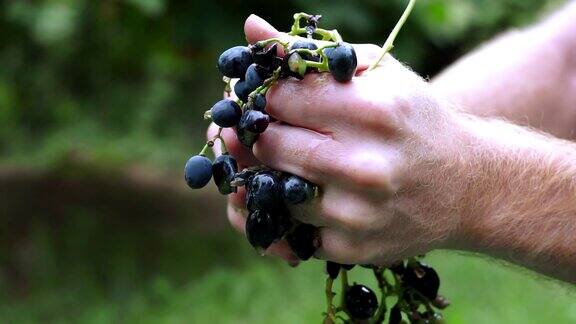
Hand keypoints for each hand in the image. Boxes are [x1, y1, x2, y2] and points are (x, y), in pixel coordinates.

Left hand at [210, 14, 471, 265]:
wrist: (466, 186)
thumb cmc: (414, 120)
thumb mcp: (379, 73)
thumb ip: (313, 52)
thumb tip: (251, 28)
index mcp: (373, 112)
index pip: (282, 98)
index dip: (265, 97)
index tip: (268, 99)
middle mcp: (365, 166)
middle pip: (271, 146)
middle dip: (259, 134)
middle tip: (263, 129)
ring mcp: (358, 214)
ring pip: (273, 192)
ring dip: (265, 175)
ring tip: (281, 160)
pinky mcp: (353, 248)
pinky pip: (290, 233)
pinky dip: (281, 214)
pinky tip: (291, 197)